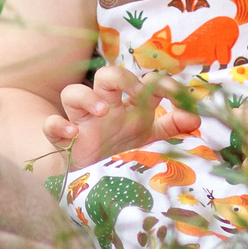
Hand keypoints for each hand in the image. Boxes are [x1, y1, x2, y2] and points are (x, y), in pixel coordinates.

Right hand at [42, 65, 199, 168]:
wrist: (86, 172)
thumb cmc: (118, 147)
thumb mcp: (149, 136)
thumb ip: (172, 126)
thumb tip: (197, 117)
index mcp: (128, 105)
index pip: (146, 82)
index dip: (164, 84)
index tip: (180, 97)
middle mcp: (105, 107)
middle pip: (107, 76)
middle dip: (122, 79)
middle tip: (136, 94)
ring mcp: (81, 121)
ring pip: (73, 93)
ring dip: (86, 97)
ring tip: (102, 111)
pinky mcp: (62, 138)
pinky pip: (50, 124)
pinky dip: (57, 125)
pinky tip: (71, 134)